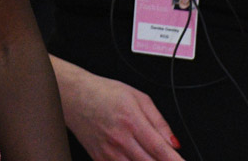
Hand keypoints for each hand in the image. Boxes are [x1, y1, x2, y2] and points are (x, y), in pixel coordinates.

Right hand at [51, 56, 181, 160]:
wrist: (73, 95)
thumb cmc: (103, 93)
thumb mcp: (136, 97)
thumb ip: (159, 120)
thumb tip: (174, 143)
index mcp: (132, 121)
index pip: (161, 150)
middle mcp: (120, 139)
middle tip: (170, 160)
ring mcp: (109, 152)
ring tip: (151, 157)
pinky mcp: (100, 160)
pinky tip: (136, 157)